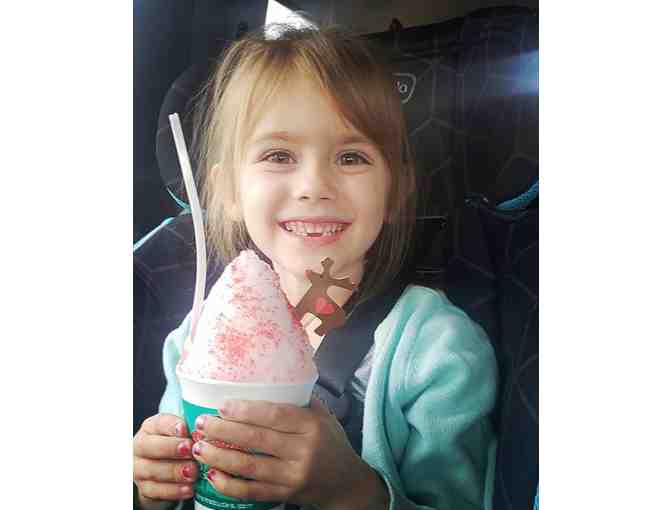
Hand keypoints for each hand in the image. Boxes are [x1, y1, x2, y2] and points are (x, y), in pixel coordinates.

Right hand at [133, 413, 198, 508]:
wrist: (165, 471)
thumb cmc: (179, 446)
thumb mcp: (184, 434)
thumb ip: (193, 431)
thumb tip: (208, 432)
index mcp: (152, 427)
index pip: (159, 423)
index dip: (172, 426)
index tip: (186, 430)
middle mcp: (141, 445)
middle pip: (150, 446)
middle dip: (171, 448)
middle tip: (191, 451)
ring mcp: (139, 468)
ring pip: (152, 470)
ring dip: (174, 471)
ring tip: (193, 472)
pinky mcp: (143, 488)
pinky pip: (155, 491)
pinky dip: (173, 491)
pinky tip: (188, 489)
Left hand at [191, 397, 388, 508]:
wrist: (347, 484)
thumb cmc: (332, 443)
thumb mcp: (323, 416)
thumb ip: (300, 400)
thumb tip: (269, 376)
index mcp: (312, 426)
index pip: (275, 415)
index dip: (246, 410)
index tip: (222, 405)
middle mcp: (303, 451)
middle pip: (257, 439)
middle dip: (224, 430)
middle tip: (201, 423)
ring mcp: (293, 476)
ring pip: (249, 466)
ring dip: (219, 456)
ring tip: (199, 447)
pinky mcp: (286, 495)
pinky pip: (252, 491)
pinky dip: (230, 485)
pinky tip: (213, 475)